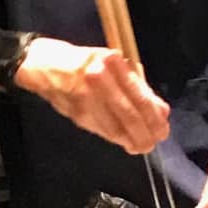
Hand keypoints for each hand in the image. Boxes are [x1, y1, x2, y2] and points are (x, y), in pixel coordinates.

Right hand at [14, 37, 169, 154]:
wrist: (45, 65)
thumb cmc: (84, 63)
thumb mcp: (112, 65)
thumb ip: (136, 86)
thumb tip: (161, 111)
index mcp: (113, 62)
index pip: (140, 96)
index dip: (154, 118)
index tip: (162, 130)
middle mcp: (99, 77)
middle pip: (129, 114)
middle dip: (145, 134)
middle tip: (153, 143)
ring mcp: (86, 96)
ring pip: (115, 127)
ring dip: (131, 140)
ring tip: (141, 145)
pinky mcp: (76, 112)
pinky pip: (101, 129)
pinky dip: (115, 138)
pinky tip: (123, 141)